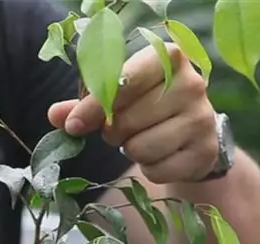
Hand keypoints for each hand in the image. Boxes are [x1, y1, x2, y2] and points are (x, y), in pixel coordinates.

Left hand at [47, 44, 218, 183]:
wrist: (194, 133)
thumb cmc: (149, 106)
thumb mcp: (121, 97)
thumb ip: (87, 104)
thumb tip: (55, 115)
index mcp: (167, 58)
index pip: (122, 82)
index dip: (94, 107)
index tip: (74, 125)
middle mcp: (191, 84)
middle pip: (127, 120)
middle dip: (114, 132)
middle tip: (122, 130)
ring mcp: (201, 118)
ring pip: (141, 147)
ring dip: (131, 150)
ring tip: (141, 140)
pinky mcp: (204, 151)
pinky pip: (157, 169)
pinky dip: (150, 169)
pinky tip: (159, 156)